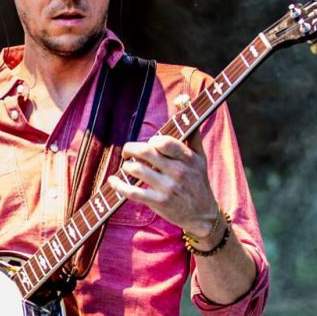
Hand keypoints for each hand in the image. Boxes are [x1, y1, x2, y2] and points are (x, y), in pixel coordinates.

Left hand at [107, 122, 221, 239]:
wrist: (202, 214)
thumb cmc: (198, 181)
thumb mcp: (200, 156)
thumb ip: (191, 131)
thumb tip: (183, 101)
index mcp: (187, 158)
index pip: (164, 142)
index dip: (153, 141)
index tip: (150, 144)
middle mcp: (178, 172)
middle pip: (145, 152)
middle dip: (130, 149)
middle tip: (127, 152)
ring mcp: (167, 188)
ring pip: (136, 169)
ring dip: (127, 166)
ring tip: (128, 167)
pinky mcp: (158, 202)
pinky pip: (132, 191)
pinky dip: (118, 185)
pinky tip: (114, 181)